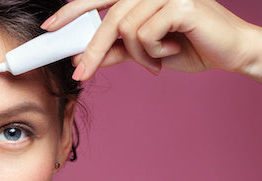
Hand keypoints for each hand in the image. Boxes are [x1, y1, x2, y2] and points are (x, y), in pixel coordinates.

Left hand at [42, 0, 261, 81]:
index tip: (49, 27)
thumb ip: (115, 51)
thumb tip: (81, 58)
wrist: (229, 52)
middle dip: (92, 51)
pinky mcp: (180, 3)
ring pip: (126, 29)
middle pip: (108, 18)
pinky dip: (153, 53)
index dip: (73, 10)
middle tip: (80, 75)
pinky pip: (145, 35)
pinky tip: (171, 53)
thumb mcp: (143, 51)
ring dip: (138, 55)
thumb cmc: (188, 46)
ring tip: (157, 61)